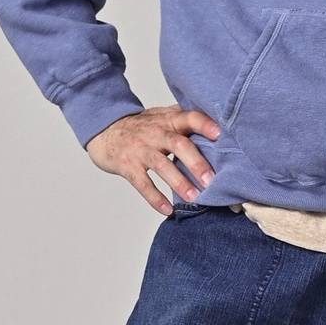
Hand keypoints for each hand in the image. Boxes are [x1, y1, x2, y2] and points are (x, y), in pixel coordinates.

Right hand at [85, 103, 221, 216]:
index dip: (204, 124)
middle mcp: (156, 132)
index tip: (220, 135)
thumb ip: (184, 119)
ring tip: (194, 198)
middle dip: (196, 162)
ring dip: (179, 182)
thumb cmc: (141, 126)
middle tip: (211, 180)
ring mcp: (141, 149)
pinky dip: (155, 198)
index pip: (189, 117)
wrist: (105, 130)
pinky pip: (142, 183)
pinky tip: (168, 210)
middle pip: (178, 144)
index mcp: (168, 119)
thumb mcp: (161, 116)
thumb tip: (216, 125)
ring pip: (162, 165)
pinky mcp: (128, 165)